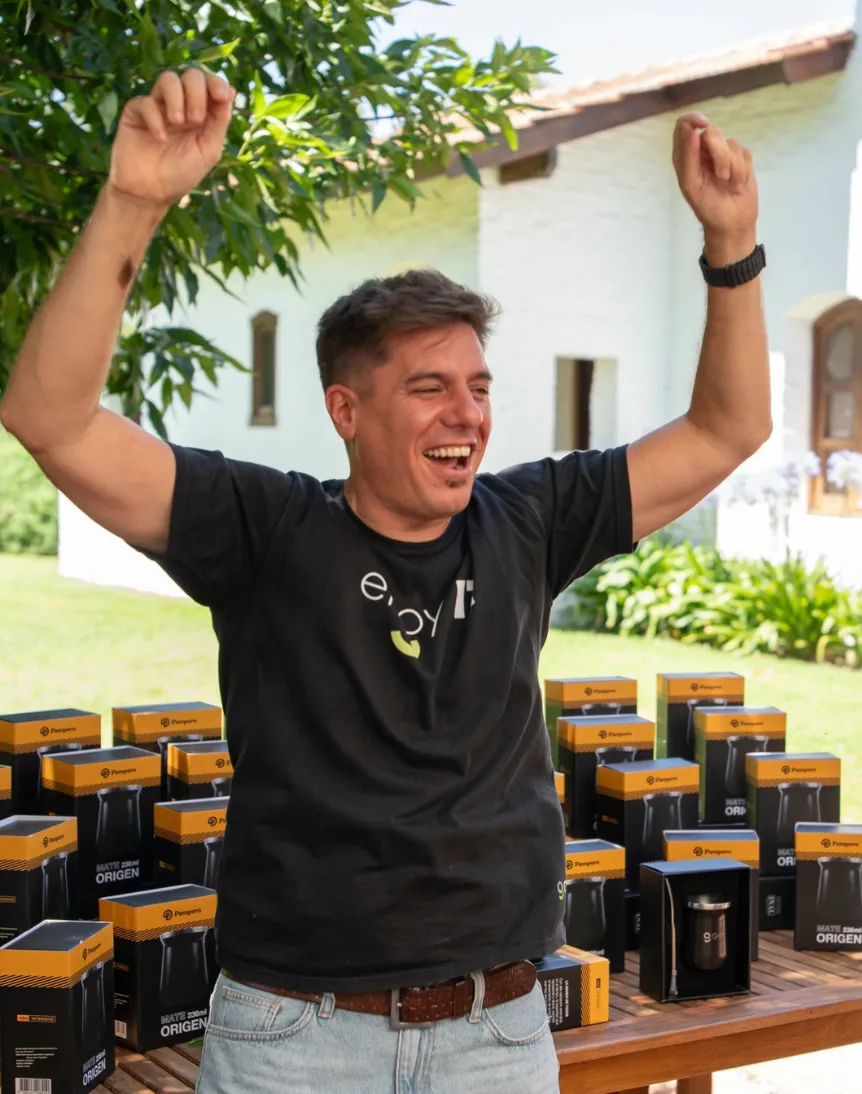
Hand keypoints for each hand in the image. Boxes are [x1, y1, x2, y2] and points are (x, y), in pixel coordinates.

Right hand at [108, 69, 235, 211]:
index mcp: (201, 113)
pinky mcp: (136, 112)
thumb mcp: (208, 150)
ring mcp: (157, 106)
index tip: (221, 95)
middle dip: (197, 93)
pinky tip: (160, 139)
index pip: (210, 84)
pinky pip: (146, 102)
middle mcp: (180, 105)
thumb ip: (219, 122)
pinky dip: (155, 118)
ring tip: (178, 123)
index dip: (216, 83)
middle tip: (195, 120)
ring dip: (177, 97)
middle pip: (191, 75)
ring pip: (168, 79)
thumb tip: (231, 90)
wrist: (149, 193)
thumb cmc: (180, 174)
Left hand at [672, 113, 757, 263]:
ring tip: (729, 184)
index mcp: (685, 156)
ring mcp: (723, 154)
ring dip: (733, 168)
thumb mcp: (691, 184)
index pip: (684, 125)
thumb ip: (688, 156)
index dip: (693, 119)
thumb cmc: (707, 206)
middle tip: (721, 176)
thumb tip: (690, 130)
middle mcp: (703, 151)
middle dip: (720, 155)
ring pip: (732, 143)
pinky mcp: (741, 158)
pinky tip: (738, 184)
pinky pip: (745, 153)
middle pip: (713, 132)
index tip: (704, 125)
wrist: (732, 222)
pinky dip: (743, 171)